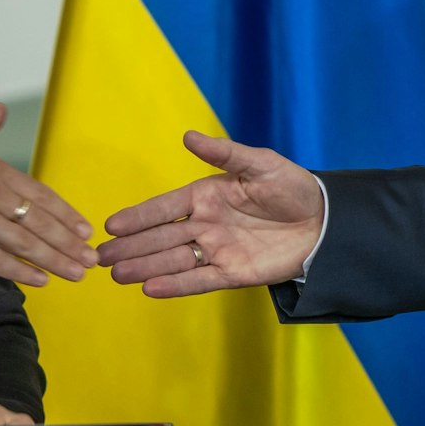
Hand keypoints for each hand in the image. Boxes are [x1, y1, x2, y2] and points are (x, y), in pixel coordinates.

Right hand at [0, 102, 96, 286]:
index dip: (65, 214)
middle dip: (68, 243)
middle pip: (39, 222)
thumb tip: (1, 109)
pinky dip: (19, 272)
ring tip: (75, 273)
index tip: (84, 229)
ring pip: (23, 244)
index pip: (40, 195)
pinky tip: (39, 280)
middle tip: (91, 258)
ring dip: (53, 260)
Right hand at [97, 131, 323, 297]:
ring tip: (117, 275)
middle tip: (100, 257)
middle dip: (131, 246)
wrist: (325, 221)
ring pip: (173, 261)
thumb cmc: (292, 187)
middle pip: (161, 237)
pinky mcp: (233, 273)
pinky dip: (175, 285)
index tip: (111, 224)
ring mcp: (217, 250)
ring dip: (145, 267)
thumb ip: (224, 153)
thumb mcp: (260, 164)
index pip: (165, 207)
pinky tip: (150, 289)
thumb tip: (188, 136)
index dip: (138, 216)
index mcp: (206, 195)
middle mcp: (205, 224)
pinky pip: (199, 280)